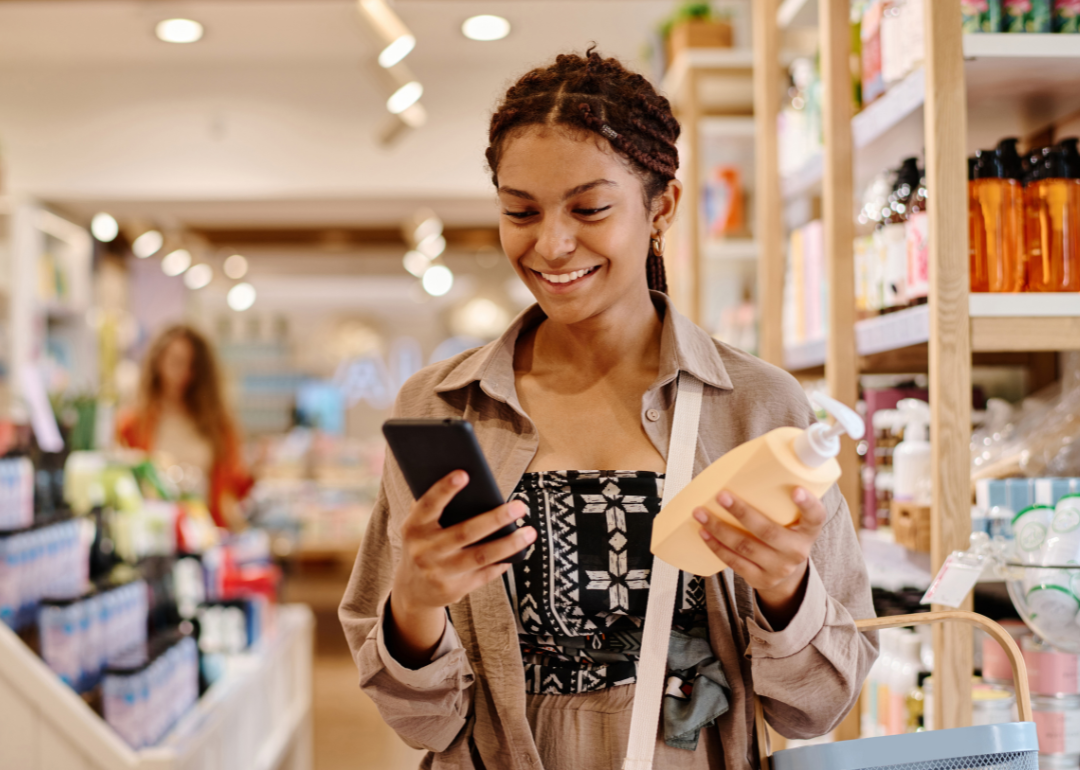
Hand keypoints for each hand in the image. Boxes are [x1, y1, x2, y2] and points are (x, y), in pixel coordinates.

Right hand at [387, 471, 535, 665]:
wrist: (413, 589)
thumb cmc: (423, 544)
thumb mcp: (419, 525)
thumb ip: (434, 505)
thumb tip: (464, 477)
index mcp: (414, 528)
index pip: (428, 505)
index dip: (444, 489)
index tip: (464, 473)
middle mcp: (424, 551)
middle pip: (465, 532)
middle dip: (495, 519)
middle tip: (520, 506)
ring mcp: (439, 573)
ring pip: (481, 556)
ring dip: (509, 544)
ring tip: (530, 532)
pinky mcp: (454, 589)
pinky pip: (485, 574)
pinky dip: (503, 562)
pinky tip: (519, 551)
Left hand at [693, 487, 826, 628]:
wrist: (787, 574)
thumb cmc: (784, 534)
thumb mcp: (792, 520)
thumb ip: (779, 502)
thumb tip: (742, 470)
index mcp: (808, 531)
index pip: (816, 517)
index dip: (808, 504)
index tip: (797, 490)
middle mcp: (796, 551)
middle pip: (768, 531)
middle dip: (741, 512)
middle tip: (721, 495)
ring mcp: (779, 568)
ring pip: (745, 546)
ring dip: (719, 528)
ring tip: (700, 513)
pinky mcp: (760, 579)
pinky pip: (734, 562)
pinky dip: (716, 546)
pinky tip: (704, 533)